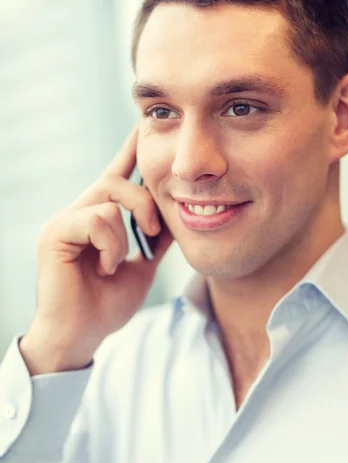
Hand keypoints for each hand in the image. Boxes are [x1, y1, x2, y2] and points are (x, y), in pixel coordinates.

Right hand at [20, 127, 172, 373]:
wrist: (82, 336)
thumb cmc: (106, 305)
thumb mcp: (141, 267)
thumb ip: (154, 241)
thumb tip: (176, 217)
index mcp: (98, 218)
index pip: (116, 175)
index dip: (130, 151)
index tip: (145, 126)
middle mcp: (78, 212)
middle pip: (115, 179)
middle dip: (144, 199)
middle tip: (153, 230)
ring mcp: (64, 220)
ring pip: (108, 199)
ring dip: (126, 233)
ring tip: (117, 262)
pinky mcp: (55, 233)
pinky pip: (96, 219)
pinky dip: (111, 246)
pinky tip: (105, 268)